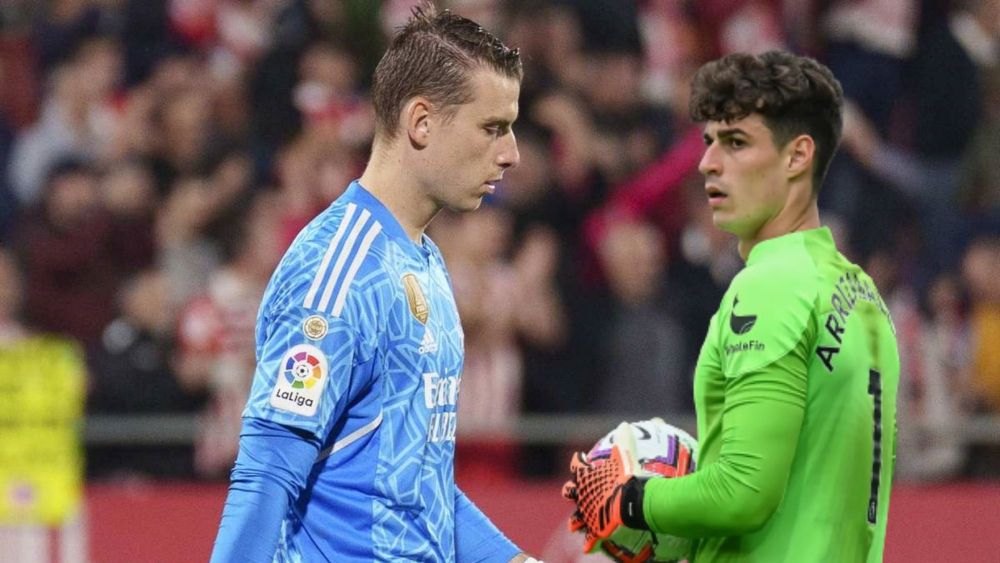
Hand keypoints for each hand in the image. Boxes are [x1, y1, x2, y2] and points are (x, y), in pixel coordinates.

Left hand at [562, 423, 640, 551]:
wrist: (630, 504)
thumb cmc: (627, 478)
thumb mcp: (627, 455)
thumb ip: (625, 439)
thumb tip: (625, 423)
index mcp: (587, 477)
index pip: (577, 465)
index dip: (577, 461)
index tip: (578, 458)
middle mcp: (582, 495)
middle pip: (570, 491)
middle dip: (570, 490)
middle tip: (572, 490)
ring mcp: (587, 513)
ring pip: (576, 518)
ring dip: (576, 520)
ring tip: (575, 524)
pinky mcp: (595, 529)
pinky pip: (591, 539)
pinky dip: (591, 543)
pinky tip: (589, 548)